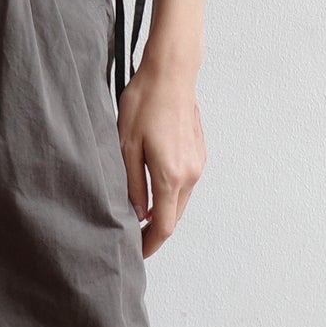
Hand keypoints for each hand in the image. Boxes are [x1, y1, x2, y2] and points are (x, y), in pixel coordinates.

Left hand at [117, 43, 204, 255]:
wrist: (171, 72)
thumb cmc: (144, 104)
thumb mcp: (126, 146)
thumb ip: (133, 184)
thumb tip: (138, 213)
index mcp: (171, 176)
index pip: (164, 225)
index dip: (151, 244)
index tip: (138, 253)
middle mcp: (191, 173)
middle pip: (175, 215)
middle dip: (156, 230)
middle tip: (134, 237)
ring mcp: (198, 162)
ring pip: (180, 199)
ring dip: (163, 209)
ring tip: (140, 213)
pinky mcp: (199, 151)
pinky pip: (185, 182)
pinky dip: (171, 192)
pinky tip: (153, 185)